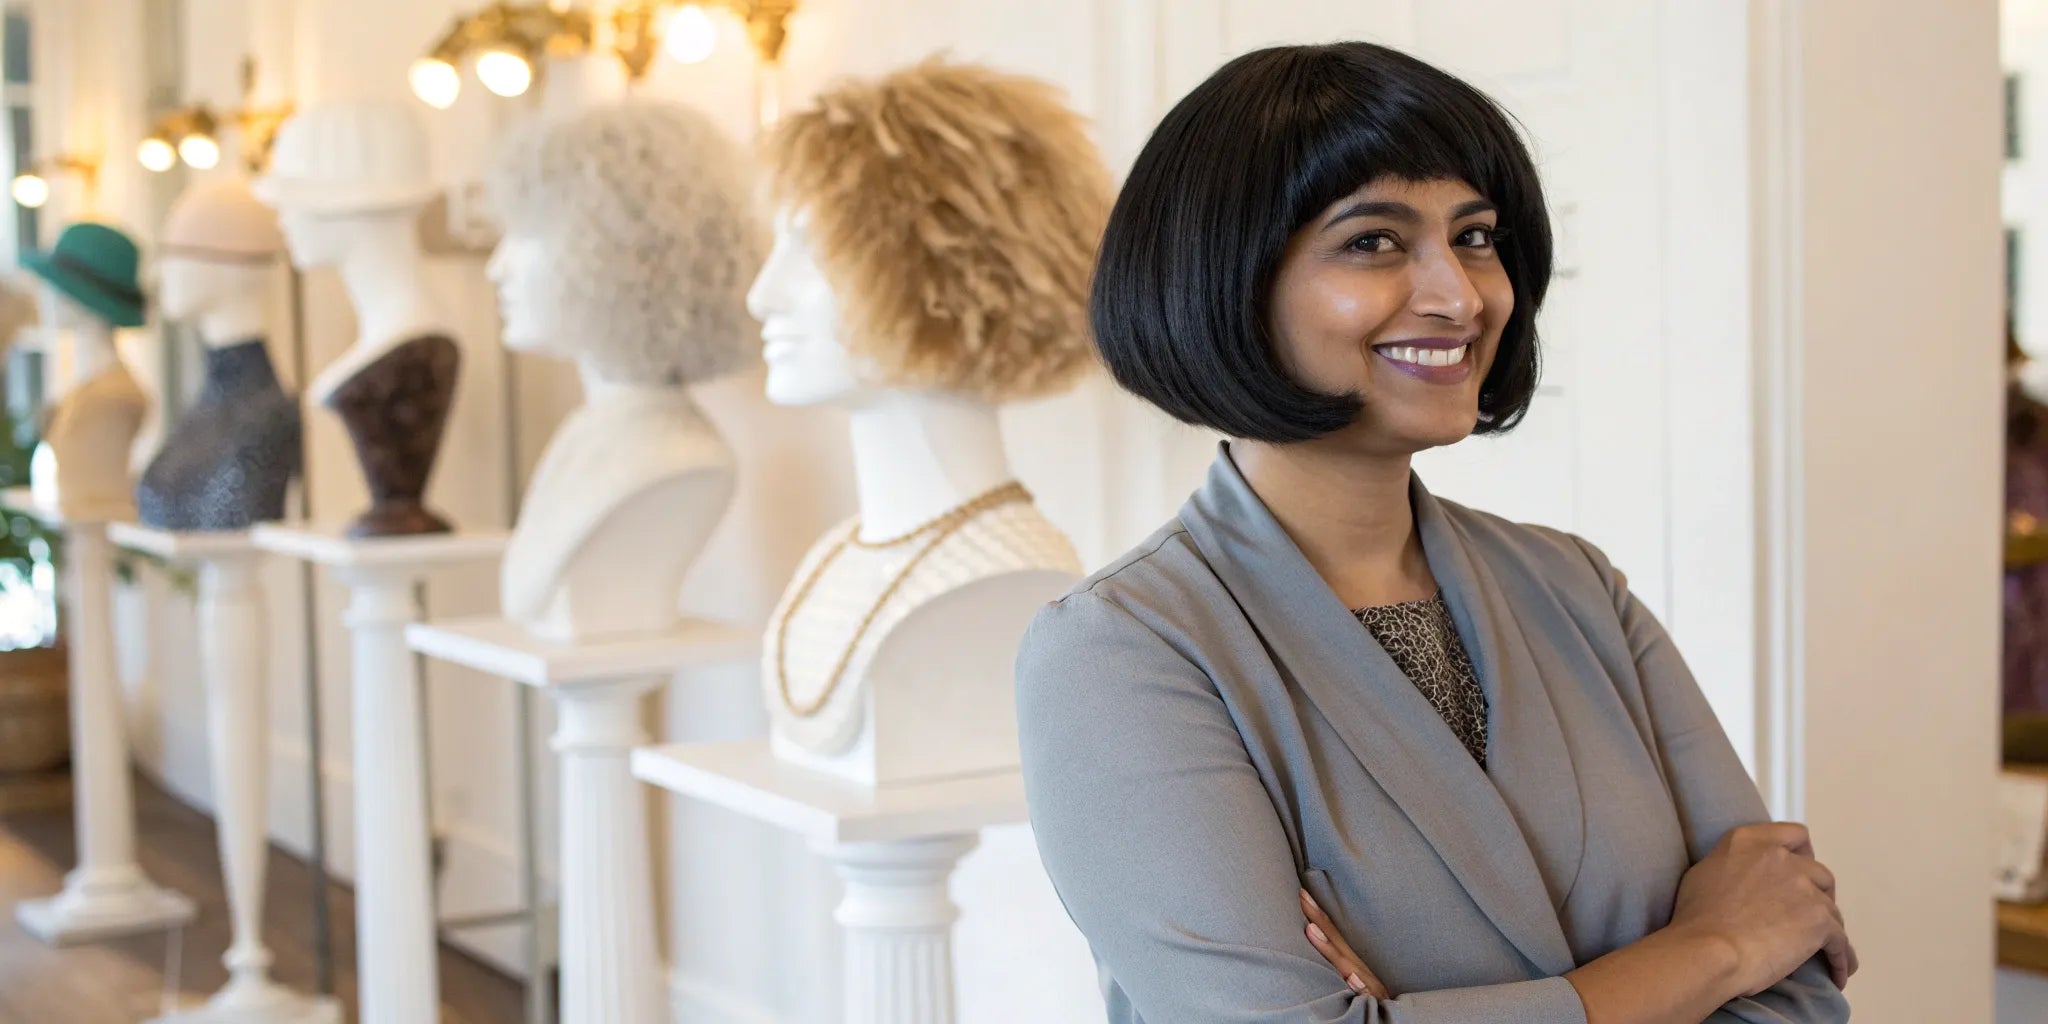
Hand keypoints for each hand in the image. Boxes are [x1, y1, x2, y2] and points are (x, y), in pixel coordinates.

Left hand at [1299, 888, 1390, 1000]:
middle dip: (1320, 920)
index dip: (1318, 916)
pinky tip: (1350, 978)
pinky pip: (1366, 996)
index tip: (1301, 893)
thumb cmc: (1366, 1002)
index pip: (1334, 936)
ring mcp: (1369, 988)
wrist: (1392, 1022)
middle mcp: (1361, 972)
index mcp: (1353, 965)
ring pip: (1349, 968)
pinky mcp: (1374, 1006)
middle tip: (1302, 896)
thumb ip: (1336, 965)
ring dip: (1331, 950)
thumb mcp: (1350, 981)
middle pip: (1338, 943)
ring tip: (1311, 929)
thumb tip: (1313, 941)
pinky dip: (1359, 986)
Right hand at [1669, 822, 1858, 996]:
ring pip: (1832, 910)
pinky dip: (1841, 959)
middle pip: (1820, 874)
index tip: (1800, 873)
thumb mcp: (1705, 872)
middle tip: (1804, 917)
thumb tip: (1744, 876)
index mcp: (1751, 841)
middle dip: (1818, 895)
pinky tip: (1839, 974)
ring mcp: (1804, 888)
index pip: (1795, 835)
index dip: (1804, 855)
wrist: (1709, 950)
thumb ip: (1732, 865)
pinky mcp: (1820, 920)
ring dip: (1827, 929)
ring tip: (1822, 951)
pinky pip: (1841, 943)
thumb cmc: (1696, 917)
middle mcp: (1782, 858)